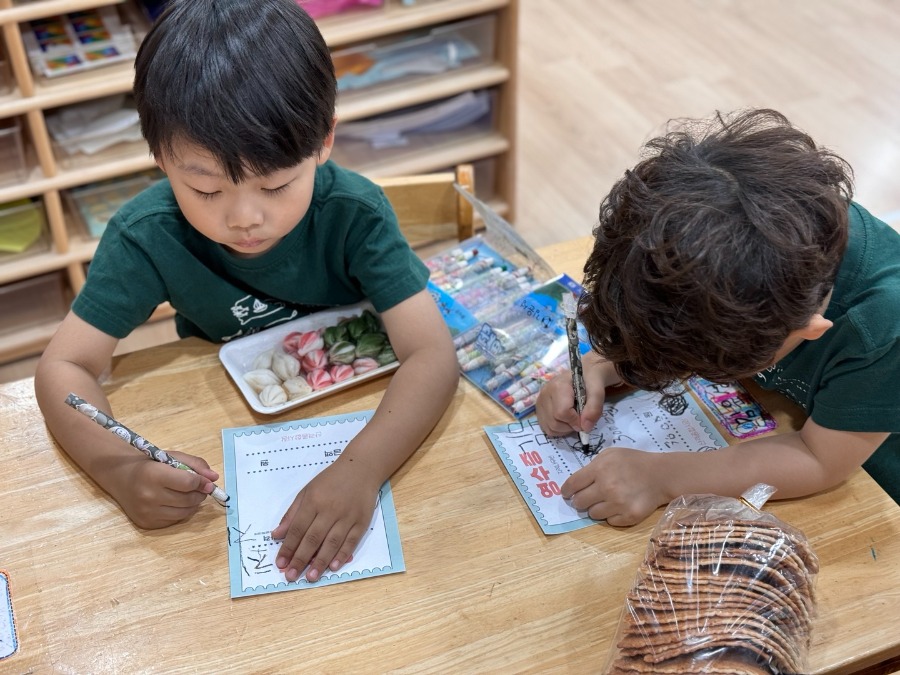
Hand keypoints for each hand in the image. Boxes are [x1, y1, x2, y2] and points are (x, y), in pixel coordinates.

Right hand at [106, 450, 219, 528]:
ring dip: (193, 504)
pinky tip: (177, 503)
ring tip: (190, 495)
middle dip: (200, 493)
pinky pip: (174, 521)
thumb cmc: (150, 465)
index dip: (202, 482)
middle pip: (188, 499)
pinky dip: (181, 512)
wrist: (122, 477)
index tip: (208, 481)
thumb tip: (214, 478)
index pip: (188, 483)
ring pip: (184, 513)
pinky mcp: (146, 524)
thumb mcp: (172, 457)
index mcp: (154, 475)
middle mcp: (149, 496)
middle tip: (201, 488)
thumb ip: (195, 465)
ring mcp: (147, 512)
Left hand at [272, 460, 380, 582]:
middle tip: (291, 576)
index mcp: (313, 501)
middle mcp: (330, 510)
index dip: (288, 547)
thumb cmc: (331, 480)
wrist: (361, 469)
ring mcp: (347, 517)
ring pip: (332, 542)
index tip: (280, 563)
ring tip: (310, 577)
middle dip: (300, 559)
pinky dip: (342, 555)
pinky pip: (351, 541)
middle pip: (313, 538)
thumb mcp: (307, 491)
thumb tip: (277, 535)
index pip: (297, 528)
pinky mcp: (362, 522)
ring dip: (320, 561)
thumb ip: (292, 514)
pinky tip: (333, 567)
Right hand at [535, 357, 608, 437]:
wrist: (584, 373)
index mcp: (558, 386)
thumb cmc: (591, 380)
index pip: (562, 413)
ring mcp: (540, 402)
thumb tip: (585, 427)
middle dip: (571, 426)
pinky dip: (558, 430)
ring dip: (565, 429)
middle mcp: (544, 394)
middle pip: (555, 423)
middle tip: (580, 416)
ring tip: (573, 417)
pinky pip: (546, 428)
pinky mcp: (539, 410)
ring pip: (550, 428)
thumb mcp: (598, 390)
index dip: (576, 421)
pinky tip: (566, 420)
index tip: (585, 417)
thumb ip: (594, 408)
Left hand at [562, 447, 666, 525]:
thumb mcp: (610, 455)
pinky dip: (612, 516)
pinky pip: (609, 522)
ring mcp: (618, 504)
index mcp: (599, 469)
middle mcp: (607, 487)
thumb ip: (592, 466)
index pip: (572, 485)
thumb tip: (577, 482)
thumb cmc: (633, 462)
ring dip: (596, 509)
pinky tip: (620, 506)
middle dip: (580, 501)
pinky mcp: (629, 516)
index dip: (566, 491)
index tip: (566, 494)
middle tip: (587, 498)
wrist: (661, 475)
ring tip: (607, 501)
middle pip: (579, 503)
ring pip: (593, 514)